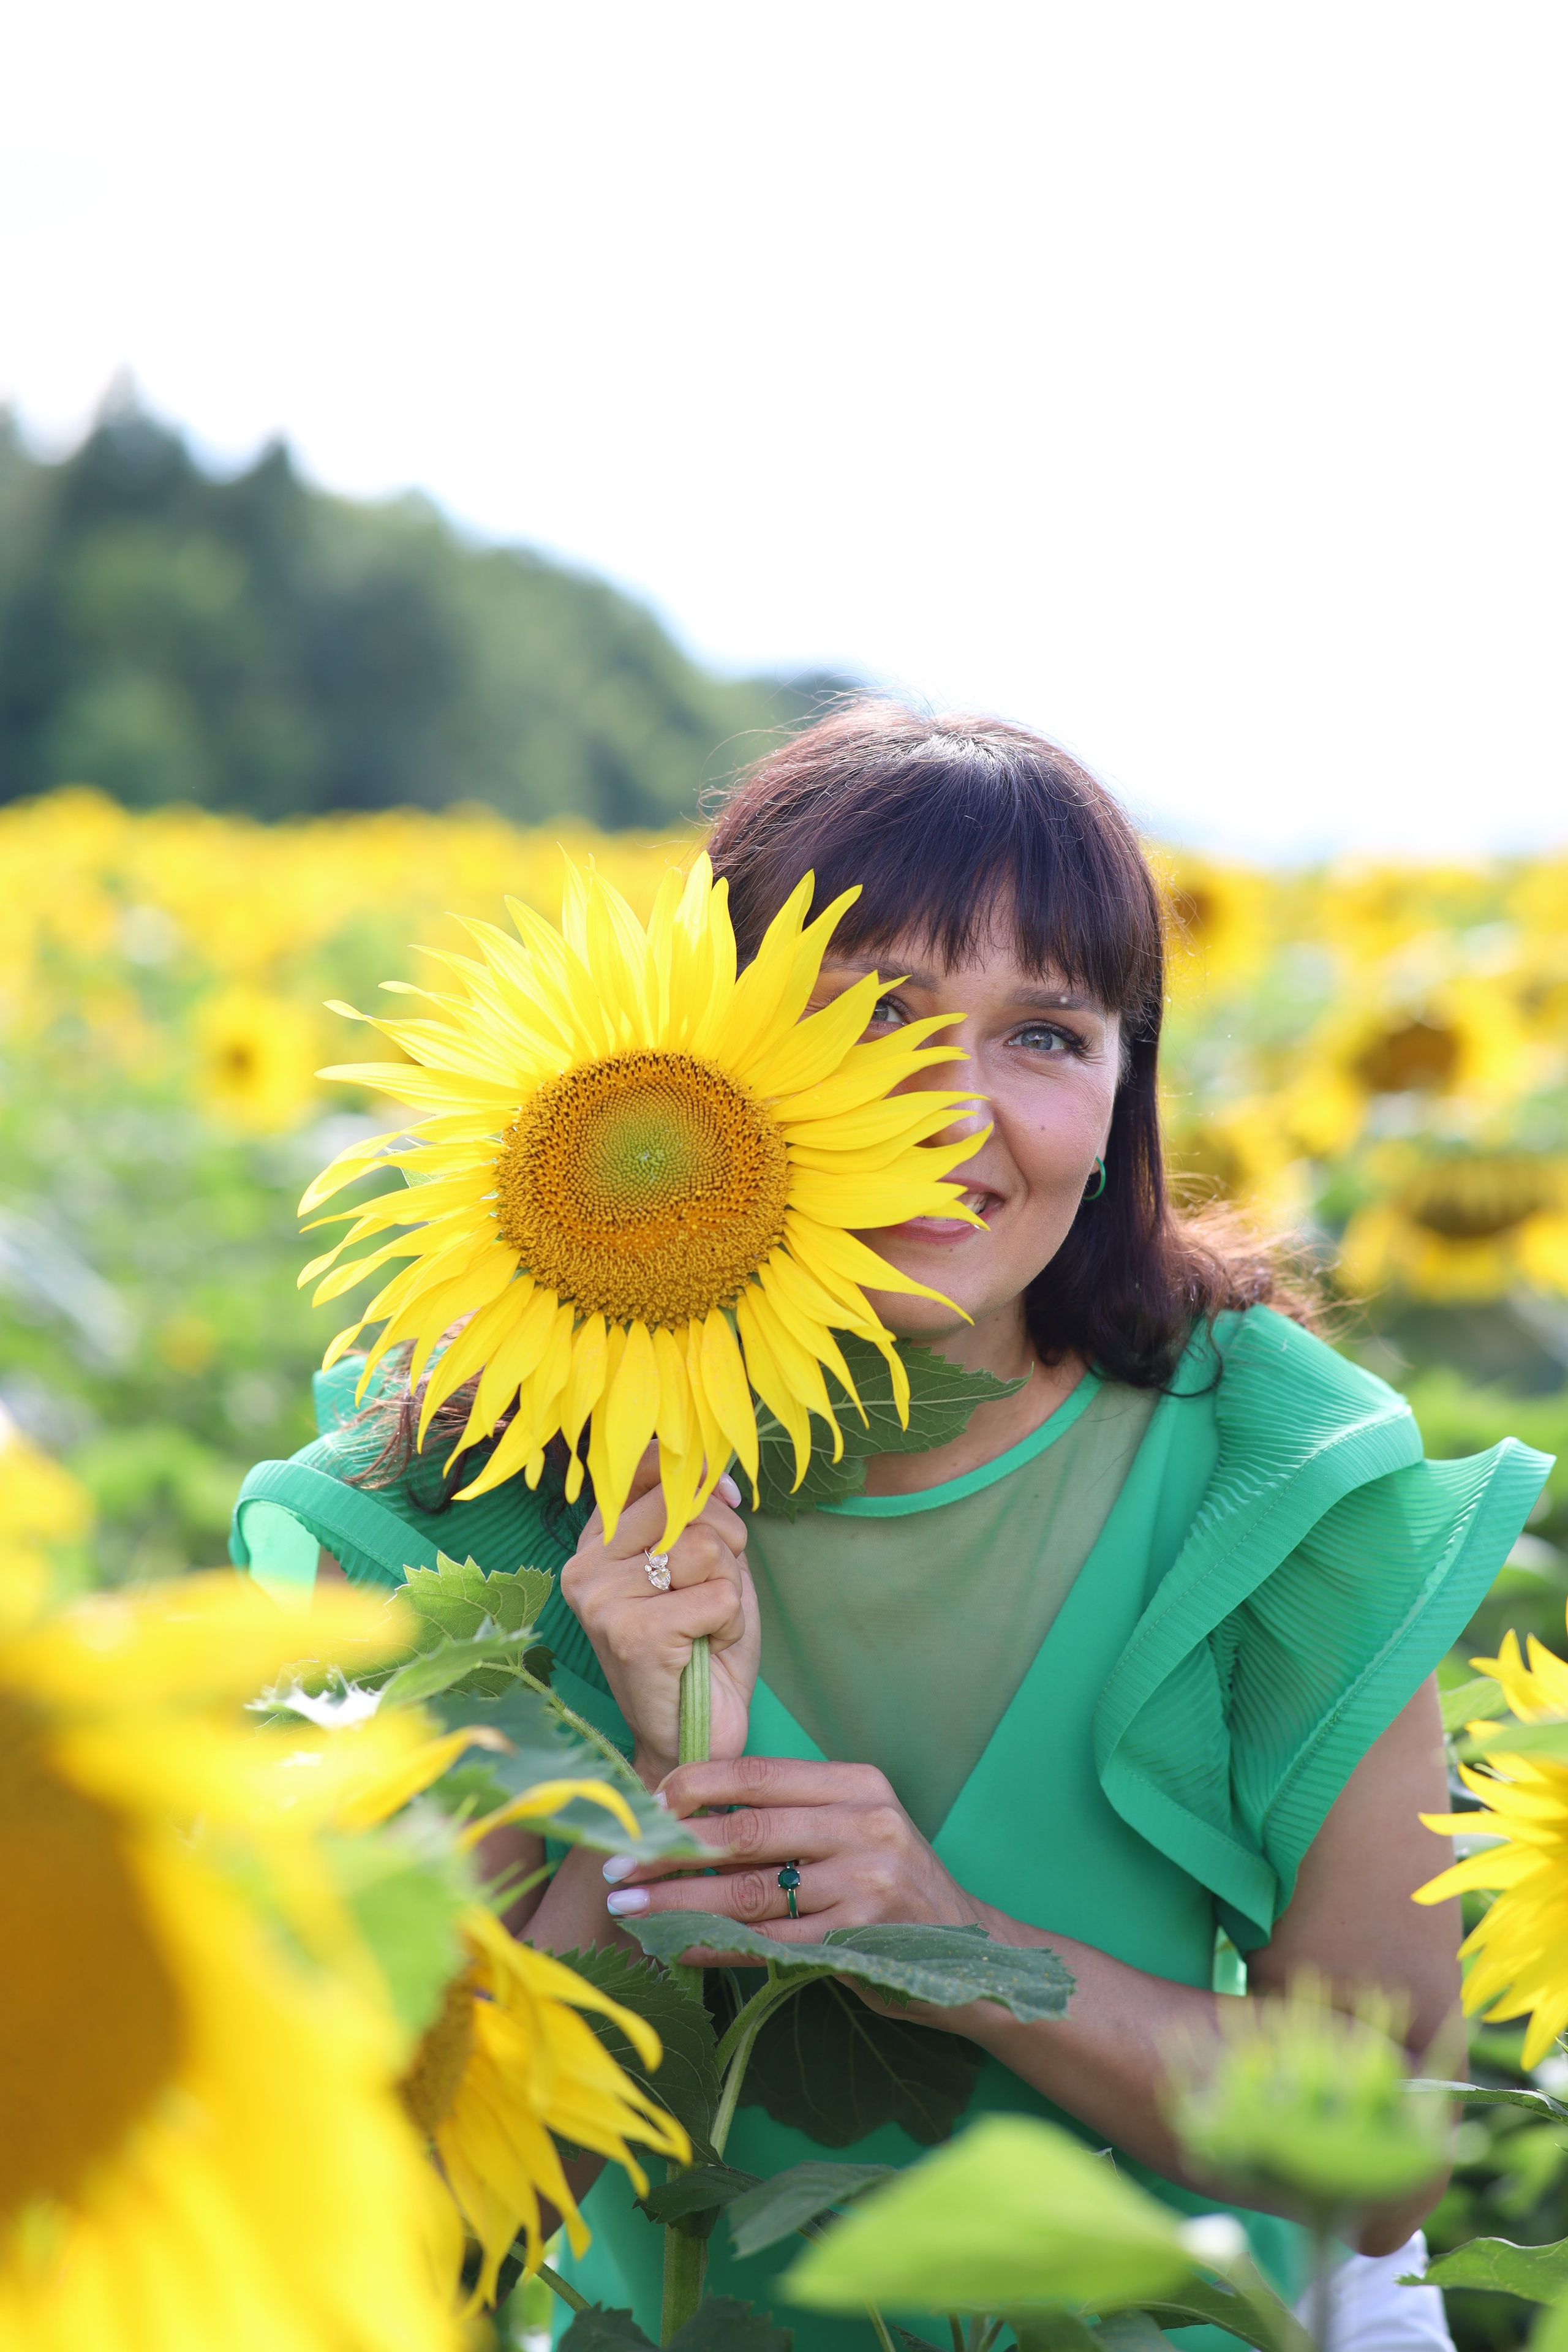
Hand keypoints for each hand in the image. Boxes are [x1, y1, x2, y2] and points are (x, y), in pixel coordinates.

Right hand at [560, 1446, 758, 1785]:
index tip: (725, 1503)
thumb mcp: (705, 1566)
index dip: (697, 1477)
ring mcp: (601, 1599)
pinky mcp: (629, 1633)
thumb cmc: (701, 1648)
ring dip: (729, 1590)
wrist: (693, 1735)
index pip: (644, 1466)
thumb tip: (711, 1472)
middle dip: (726, 1543)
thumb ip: (702, 1515)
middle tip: (715, 1592)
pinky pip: (717, 1595)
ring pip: (704, 1548)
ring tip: (707, 1625)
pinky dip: (731, 1623)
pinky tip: (706, 1649)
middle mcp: (586, 1564)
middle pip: (684, 1504)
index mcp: (600, 1541)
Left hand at [600, 1753, 987, 1948]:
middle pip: (745, 1833)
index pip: (759, 1774)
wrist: (968, 1950)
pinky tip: (674, 1946)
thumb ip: (789, 1815)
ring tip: (628, 1910)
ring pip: (749, 1893)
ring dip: (677, 1903)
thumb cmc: (890, 1884)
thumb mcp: (853, 1828)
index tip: (645, 1807)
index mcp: (857, 1784)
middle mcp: (866, 1825)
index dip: (694, 1787)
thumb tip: (686, 1815)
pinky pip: (767, 1944)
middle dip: (670, 1850)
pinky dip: (712, 1945)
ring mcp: (866, 1885)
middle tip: (616, 1866)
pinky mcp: (860, 1942)